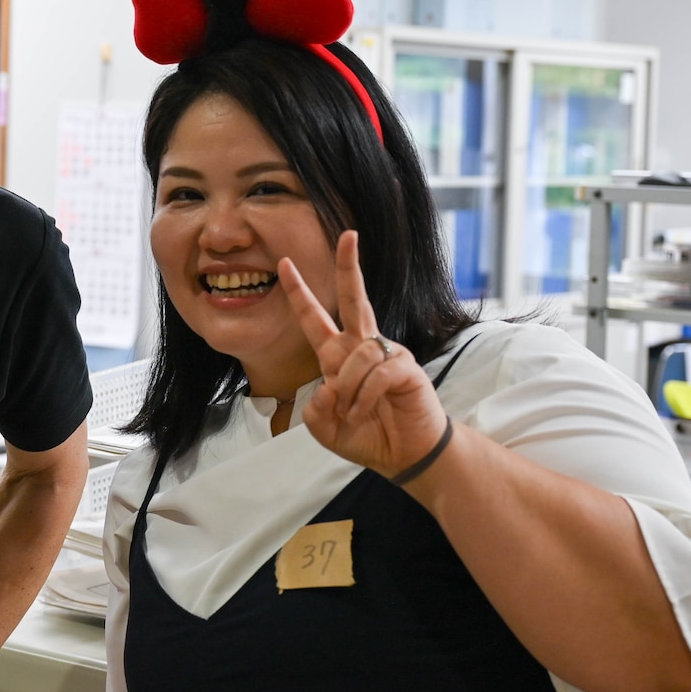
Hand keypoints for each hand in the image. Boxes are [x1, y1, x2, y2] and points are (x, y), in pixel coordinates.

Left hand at [277, 231, 447, 477]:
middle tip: (348, 236)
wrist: (404, 456)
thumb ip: (314, 408)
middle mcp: (363, 348)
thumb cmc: (368, 436)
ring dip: (349, 389)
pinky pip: (377, 373)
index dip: (298, 292)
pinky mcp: (406, 367)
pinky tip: (368, 411)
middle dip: (348, 267)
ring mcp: (387, 354)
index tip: (283, 264)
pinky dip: (365, 397)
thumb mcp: (325, 428)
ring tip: (355, 412)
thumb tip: (328, 386)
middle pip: (353, 299)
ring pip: (358, 354)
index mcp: (338, 356)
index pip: (314, 318)